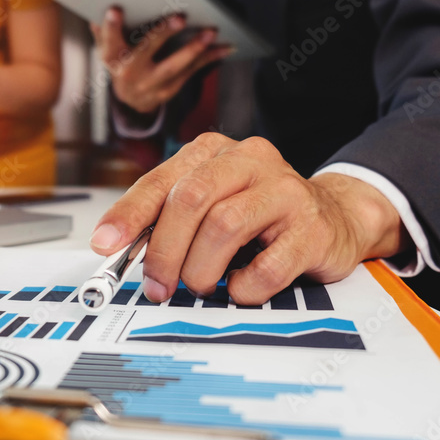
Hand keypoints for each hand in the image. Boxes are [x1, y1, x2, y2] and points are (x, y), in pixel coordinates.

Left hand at [88, 133, 409, 304]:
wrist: (334, 217)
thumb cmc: (259, 215)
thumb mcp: (209, 204)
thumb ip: (166, 219)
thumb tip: (117, 249)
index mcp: (214, 152)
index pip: (161, 181)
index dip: (128, 215)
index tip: (105, 244)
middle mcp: (250, 160)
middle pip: (191, 199)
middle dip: (164, 250)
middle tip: (157, 285)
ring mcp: (285, 191)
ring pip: (224, 226)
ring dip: (201, 269)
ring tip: (200, 284)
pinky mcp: (312, 229)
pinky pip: (268, 265)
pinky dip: (244, 286)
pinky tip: (240, 287)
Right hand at [91, 8, 232, 114]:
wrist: (131, 100)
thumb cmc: (121, 62)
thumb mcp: (108, 48)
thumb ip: (104, 30)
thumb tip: (96, 9)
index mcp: (112, 58)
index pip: (109, 40)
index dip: (111, 27)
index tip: (115, 10)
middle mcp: (129, 73)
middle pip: (146, 50)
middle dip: (163, 33)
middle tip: (180, 17)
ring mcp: (150, 84)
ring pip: (174, 65)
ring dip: (194, 49)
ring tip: (210, 32)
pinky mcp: (169, 90)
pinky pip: (191, 71)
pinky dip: (208, 58)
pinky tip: (224, 47)